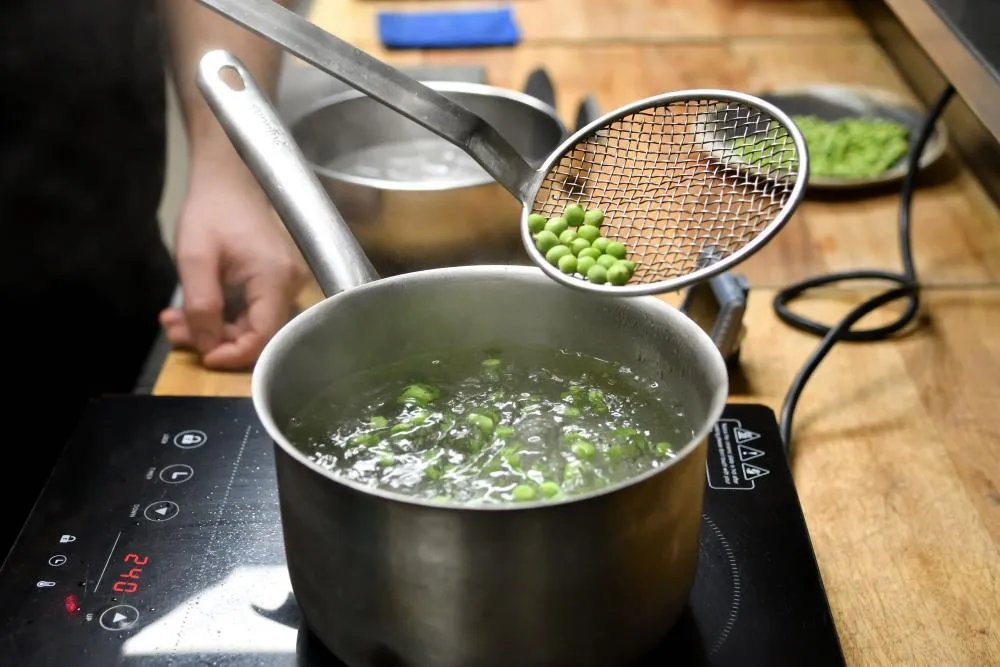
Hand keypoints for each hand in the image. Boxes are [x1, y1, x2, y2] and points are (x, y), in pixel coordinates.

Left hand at [159, 166, 307, 369]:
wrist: (227, 181)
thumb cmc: (211, 212)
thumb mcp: (195, 258)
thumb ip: (201, 305)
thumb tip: (207, 345)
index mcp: (275, 278)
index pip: (264, 336)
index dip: (234, 354)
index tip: (201, 355)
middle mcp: (290, 284)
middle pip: (258, 333)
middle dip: (214, 339)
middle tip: (173, 329)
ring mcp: (287, 283)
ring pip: (252, 324)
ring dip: (212, 328)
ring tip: (175, 319)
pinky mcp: (277, 282)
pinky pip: (252, 311)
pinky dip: (222, 315)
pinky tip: (193, 309)